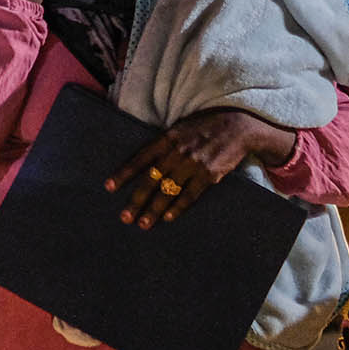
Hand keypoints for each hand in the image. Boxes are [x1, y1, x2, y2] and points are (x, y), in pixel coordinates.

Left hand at [104, 108, 296, 227]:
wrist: (238, 126)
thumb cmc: (206, 126)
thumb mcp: (181, 127)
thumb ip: (165, 143)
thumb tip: (147, 162)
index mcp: (168, 137)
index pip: (141, 158)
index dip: (124, 174)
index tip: (109, 187)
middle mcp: (178, 151)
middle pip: (152, 179)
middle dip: (137, 200)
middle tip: (125, 217)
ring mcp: (194, 163)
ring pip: (168, 191)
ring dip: (154, 209)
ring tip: (143, 223)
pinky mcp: (210, 174)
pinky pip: (190, 194)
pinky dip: (178, 207)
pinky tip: (168, 217)